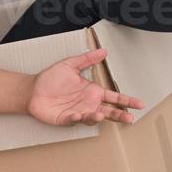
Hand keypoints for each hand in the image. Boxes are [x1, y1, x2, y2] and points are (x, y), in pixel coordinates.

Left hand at [27, 49, 142, 126]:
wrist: (32, 89)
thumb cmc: (50, 79)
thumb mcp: (70, 65)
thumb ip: (87, 59)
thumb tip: (103, 51)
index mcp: (92, 92)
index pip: (114, 97)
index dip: (126, 101)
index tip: (139, 103)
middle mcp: (88, 104)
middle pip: (109, 112)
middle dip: (119, 115)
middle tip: (129, 118)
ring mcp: (78, 113)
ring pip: (93, 118)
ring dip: (97, 118)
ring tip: (100, 115)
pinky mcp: (65, 119)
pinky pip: (73, 120)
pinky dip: (76, 118)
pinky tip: (77, 115)